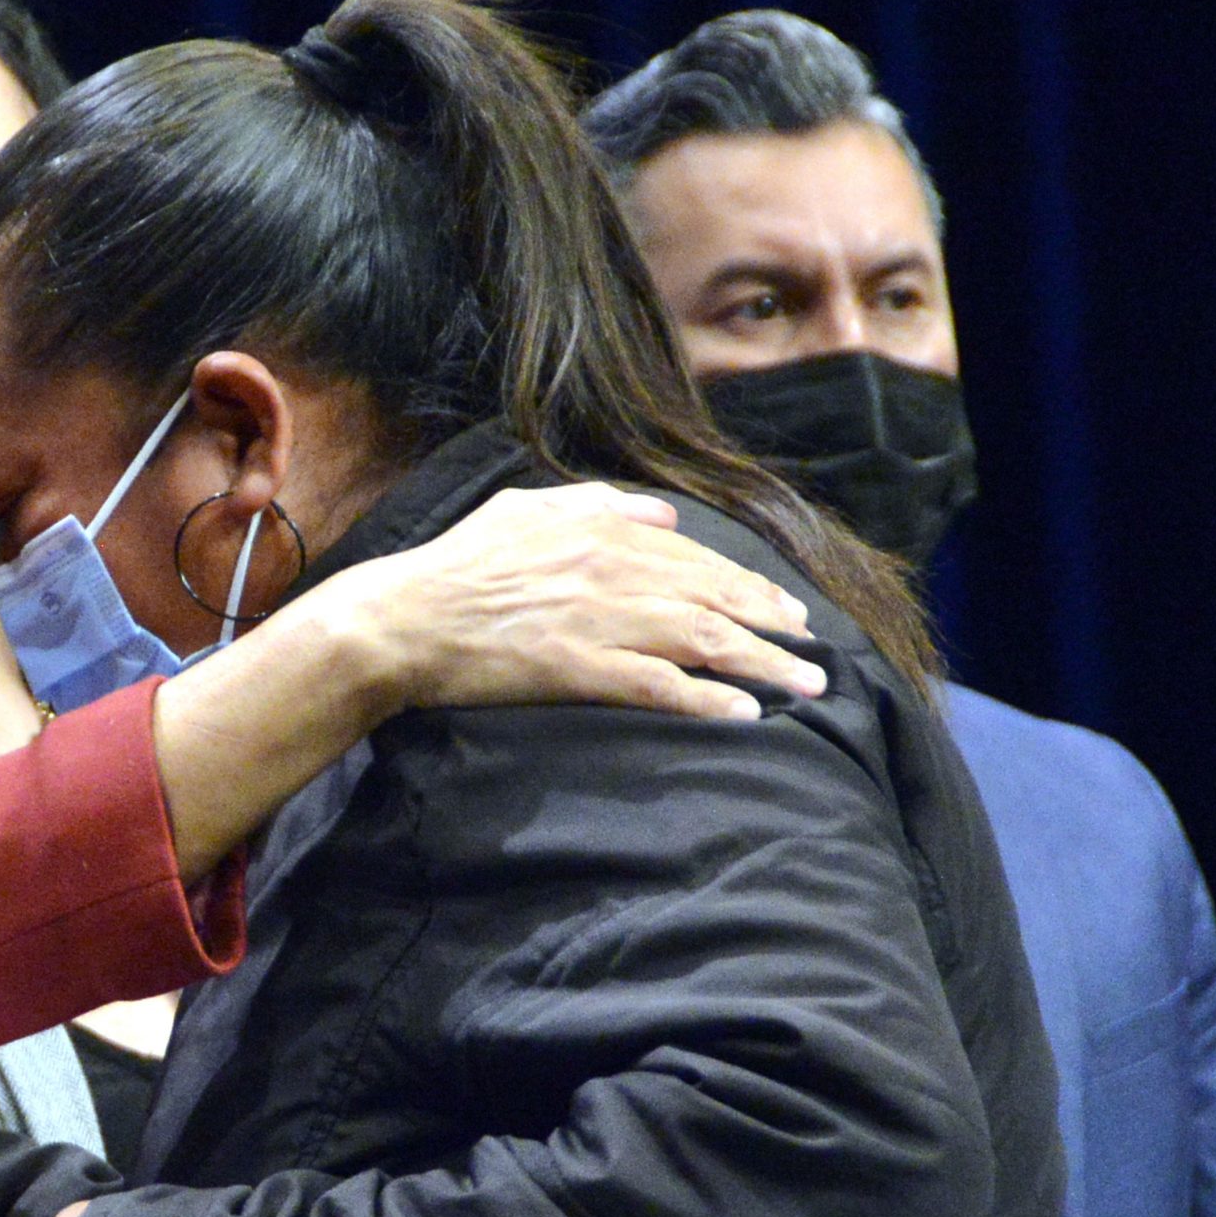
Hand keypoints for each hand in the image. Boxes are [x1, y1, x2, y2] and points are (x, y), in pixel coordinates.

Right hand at [316, 482, 826, 722]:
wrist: (401, 618)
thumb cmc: (454, 564)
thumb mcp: (522, 509)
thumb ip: (596, 504)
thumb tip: (661, 516)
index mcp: (599, 531)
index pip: (696, 560)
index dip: (751, 586)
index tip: (787, 610)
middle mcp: (609, 571)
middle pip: (714, 598)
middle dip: (774, 626)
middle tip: (814, 652)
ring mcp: (595, 621)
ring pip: (700, 639)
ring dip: (761, 664)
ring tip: (803, 687)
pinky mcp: (576, 669)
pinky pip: (657, 686)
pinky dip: (705, 699)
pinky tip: (743, 712)